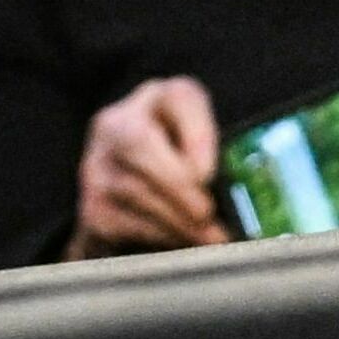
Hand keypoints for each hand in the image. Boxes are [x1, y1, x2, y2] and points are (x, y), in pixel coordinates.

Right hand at [70, 76, 225, 255]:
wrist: (133, 187)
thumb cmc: (186, 161)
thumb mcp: (208, 144)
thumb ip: (227, 153)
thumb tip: (248, 190)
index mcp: (160, 96)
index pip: (180, 97)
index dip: (195, 134)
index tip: (208, 172)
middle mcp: (119, 122)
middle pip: (139, 142)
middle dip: (175, 182)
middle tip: (206, 212)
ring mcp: (97, 164)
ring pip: (132, 189)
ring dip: (174, 218)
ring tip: (210, 237)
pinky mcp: (90, 205)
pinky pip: (123, 221)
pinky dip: (158, 235)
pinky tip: (184, 242)